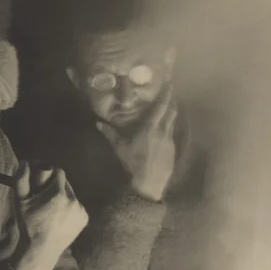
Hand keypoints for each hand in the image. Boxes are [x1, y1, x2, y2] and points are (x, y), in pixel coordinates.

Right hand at [12, 165, 88, 269]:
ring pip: (72, 195)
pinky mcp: (84, 219)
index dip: (49, 173)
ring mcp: (81, 210)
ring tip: (52, 208)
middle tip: (45, 195)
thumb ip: (21, 180)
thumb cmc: (29, 225)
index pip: (58, 171)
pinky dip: (70, 208)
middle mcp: (74, 200)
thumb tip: (25, 162)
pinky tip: (60, 217)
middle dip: (56, 185)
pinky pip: (77, 207)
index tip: (42, 179)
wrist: (41, 250)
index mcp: (58, 194)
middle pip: (66, 183)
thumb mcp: (20, 202)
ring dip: (63, 197)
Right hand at [96, 83, 177, 201]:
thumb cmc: (132, 164)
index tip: (170, 85)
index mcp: (150, 128)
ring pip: (173, 122)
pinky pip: (172, 134)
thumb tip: (98, 123)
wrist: (148, 184)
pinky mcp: (173, 151)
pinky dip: (170, 128)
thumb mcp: (119, 148)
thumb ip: (110, 134)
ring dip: (172, 113)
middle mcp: (163, 131)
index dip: (166, 95)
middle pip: (172, 111)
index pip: (161, 106)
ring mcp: (170, 141)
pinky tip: (166, 129)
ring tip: (170, 107)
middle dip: (172, 101)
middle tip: (172, 92)